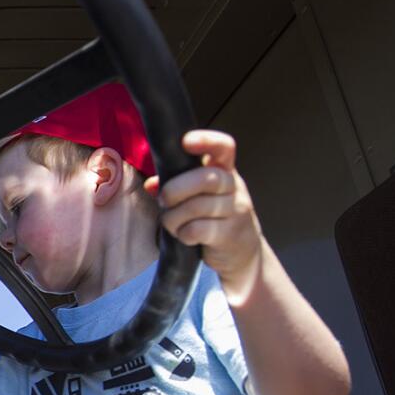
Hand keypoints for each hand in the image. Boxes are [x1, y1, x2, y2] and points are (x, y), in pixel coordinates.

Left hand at [145, 130, 262, 298]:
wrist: (243, 253)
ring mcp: (236, 210)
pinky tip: (184, 236)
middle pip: (206, 178)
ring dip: (174, 217)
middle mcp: (234, 187)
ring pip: (198, 207)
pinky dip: (183, 233)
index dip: (206, 141)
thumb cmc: (215, 219)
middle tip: (164, 201)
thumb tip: (151, 184)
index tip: (185, 142)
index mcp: (225, 171)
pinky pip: (199, 230)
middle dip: (175, 189)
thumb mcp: (200, 198)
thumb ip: (175, 187)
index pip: (224, 147)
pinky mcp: (230, 234)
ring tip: (171, 223)